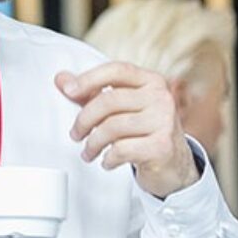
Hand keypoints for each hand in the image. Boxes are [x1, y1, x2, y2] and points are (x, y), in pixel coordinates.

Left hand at [56, 62, 198, 197]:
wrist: (176, 166)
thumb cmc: (145, 133)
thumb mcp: (122, 109)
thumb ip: (92, 93)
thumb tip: (61, 79)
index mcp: (151, 81)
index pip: (117, 70)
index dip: (90, 78)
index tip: (69, 91)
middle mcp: (161, 98)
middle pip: (109, 101)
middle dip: (84, 120)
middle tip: (76, 134)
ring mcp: (164, 122)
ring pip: (112, 127)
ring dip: (93, 143)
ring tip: (89, 152)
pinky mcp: (162, 147)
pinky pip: (122, 150)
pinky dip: (108, 158)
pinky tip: (108, 161)